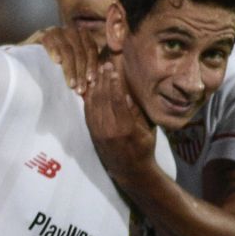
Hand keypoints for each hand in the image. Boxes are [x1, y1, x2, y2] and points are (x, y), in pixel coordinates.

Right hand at [37, 26, 100, 94]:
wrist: (25, 61)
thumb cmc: (52, 68)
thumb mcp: (71, 66)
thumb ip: (85, 67)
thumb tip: (102, 74)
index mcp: (81, 36)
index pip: (91, 48)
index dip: (92, 65)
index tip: (91, 81)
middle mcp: (69, 30)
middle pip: (80, 50)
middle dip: (81, 72)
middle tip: (80, 89)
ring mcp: (55, 31)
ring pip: (67, 49)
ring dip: (70, 69)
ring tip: (70, 84)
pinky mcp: (41, 34)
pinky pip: (50, 41)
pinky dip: (54, 51)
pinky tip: (56, 62)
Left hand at [83, 59, 155, 181]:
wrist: (129, 170)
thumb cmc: (144, 148)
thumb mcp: (146, 130)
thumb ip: (136, 112)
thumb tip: (127, 92)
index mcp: (126, 128)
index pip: (117, 100)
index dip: (114, 83)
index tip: (113, 69)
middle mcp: (109, 130)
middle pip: (103, 99)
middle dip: (102, 80)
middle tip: (103, 64)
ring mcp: (98, 132)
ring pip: (93, 104)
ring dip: (94, 87)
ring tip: (96, 72)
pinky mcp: (92, 134)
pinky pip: (88, 112)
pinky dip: (88, 98)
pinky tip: (89, 87)